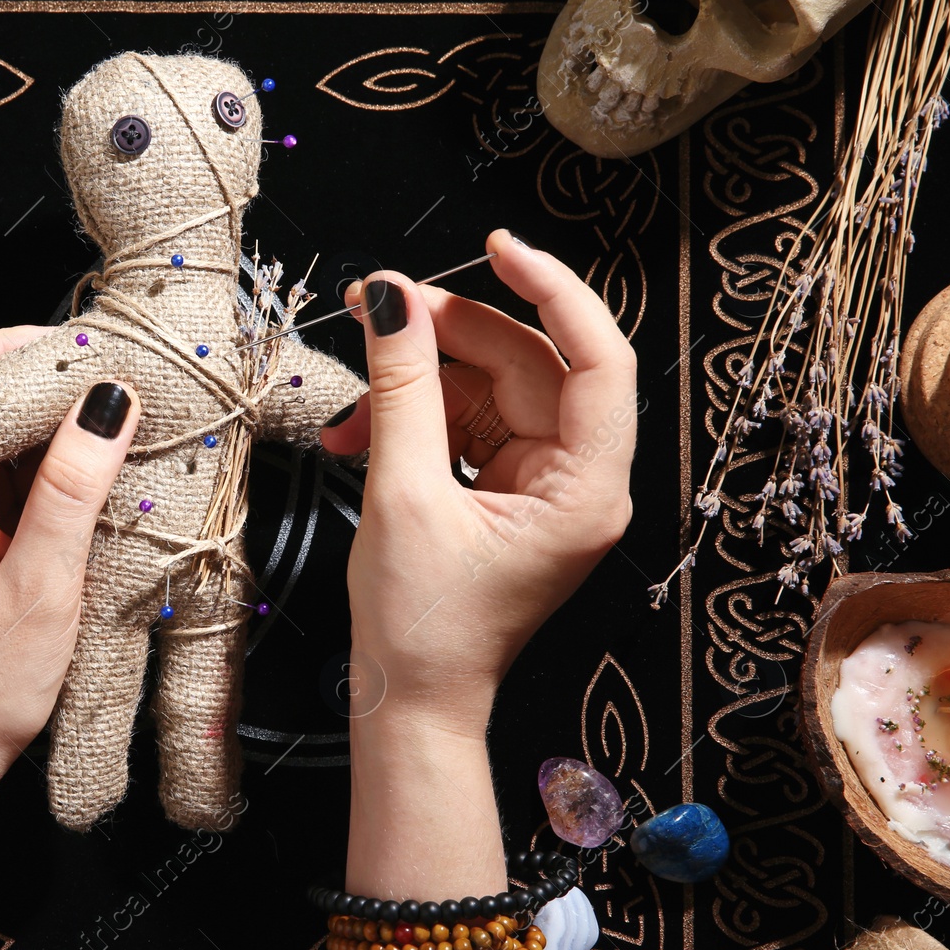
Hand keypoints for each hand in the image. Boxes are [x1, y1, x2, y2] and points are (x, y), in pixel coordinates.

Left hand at [0, 326, 141, 839]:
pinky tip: (84, 486)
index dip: (2, 346)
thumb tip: (106, 400)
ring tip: (106, 433)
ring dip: (40, 424)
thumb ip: (73, 488)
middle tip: (103, 389)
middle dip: (31, 378)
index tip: (75, 359)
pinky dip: (37, 466)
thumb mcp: (44, 585)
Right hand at [321, 228, 636, 734]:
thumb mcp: (403, 494)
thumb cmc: (423, 627)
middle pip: (527, 364)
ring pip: (487, 388)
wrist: (410, 701)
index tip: (497, 248)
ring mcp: (541, 484)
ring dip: (415, 384)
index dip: (552, 291)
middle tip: (374, 308)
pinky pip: (465, 422)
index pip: (597, 359)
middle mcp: (578, 480)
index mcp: (586, 490)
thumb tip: (388, 301)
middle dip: (446, 335)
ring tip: (352, 405)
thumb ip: (400, 388)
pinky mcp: (505, 490)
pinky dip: (413, 418)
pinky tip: (360, 432)